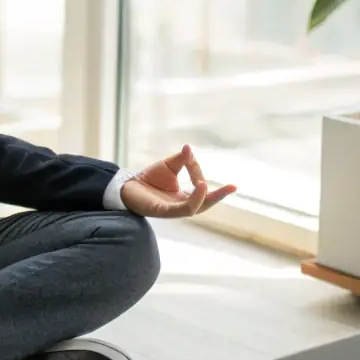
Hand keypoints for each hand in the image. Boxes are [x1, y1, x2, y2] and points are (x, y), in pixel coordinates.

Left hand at [121, 146, 235, 219]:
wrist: (126, 186)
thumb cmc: (148, 179)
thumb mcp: (168, 166)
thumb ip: (182, 160)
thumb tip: (189, 148)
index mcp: (184, 197)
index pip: (201, 189)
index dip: (199, 173)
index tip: (191, 158)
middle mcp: (181, 206)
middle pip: (204, 204)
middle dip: (219, 196)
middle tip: (233, 187)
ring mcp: (172, 210)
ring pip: (193, 208)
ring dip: (203, 197)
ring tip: (206, 184)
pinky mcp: (162, 211)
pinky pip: (181, 209)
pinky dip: (191, 200)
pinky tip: (197, 188)